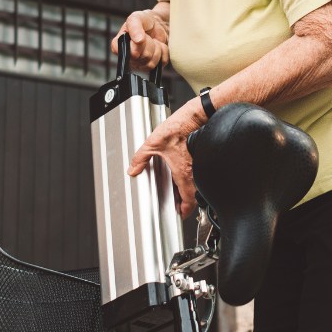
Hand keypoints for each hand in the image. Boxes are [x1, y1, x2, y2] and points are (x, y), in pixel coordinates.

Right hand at [112, 9, 169, 71]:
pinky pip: (161, 63)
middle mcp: (129, 57)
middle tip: (148, 36)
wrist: (159, 24)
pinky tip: (159, 45)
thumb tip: (138, 41)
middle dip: (148, 45)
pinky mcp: (153, 65)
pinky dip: (164, 52)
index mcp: (120, 45)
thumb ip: (134, 27)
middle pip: (140, 58)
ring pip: (150, 63)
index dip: (134, 47)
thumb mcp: (136, 18)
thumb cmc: (144, 21)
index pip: (123, 54)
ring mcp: (141, 63)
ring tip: (153, 41)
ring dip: (157, 49)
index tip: (140, 38)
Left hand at [127, 100, 203, 217]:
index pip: (188, 198)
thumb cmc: (178, 129)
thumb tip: (133, 168)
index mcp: (182, 171)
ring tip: (179, 193)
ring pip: (194, 184)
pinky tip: (181, 173)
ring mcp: (197, 163)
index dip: (186, 209)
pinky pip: (195, 173)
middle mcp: (192, 170)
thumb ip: (140, 158)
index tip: (182, 213)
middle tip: (180, 207)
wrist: (194, 117)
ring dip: (188, 190)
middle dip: (186, 202)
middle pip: (192, 194)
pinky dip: (189, 178)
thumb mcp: (153, 144)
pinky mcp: (198, 156)